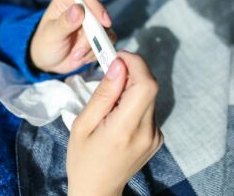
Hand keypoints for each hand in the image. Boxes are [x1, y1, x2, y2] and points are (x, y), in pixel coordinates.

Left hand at [30, 0, 115, 73]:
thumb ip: (65, 22)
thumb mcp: (52, 34)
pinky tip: (81, 58)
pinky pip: (106, 44)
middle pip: (98, 17)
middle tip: (78, 52)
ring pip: (105, 32)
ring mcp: (91, 24)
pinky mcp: (98, 37)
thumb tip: (78, 9)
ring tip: (75, 56)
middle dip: (91, 37)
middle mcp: (81, 10)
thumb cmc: (46, 43)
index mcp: (66, 2)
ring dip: (92, 48)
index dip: (97, 7)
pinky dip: (94, 53)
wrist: (48, 61)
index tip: (104, 22)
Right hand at [66, 51, 162, 195]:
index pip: (145, 85)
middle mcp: (147, 132)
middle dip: (131, 71)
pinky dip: (134, 100)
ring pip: (149, 95)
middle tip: (110, 70)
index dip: (136, 63)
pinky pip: (148, 108)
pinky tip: (118, 112)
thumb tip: (118, 66)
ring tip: (110, 98)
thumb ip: (103, 94)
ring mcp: (155, 136)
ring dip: (131, 86)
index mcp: (124, 129)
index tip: (117, 56)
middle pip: (149, 87)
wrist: (98, 188)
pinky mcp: (156, 137)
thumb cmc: (83, 158)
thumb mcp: (82, 124)